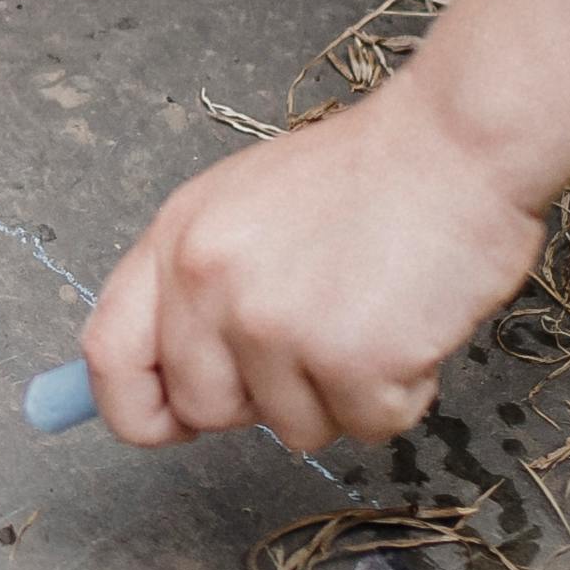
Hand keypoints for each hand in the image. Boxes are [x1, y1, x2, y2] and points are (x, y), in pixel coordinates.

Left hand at [83, 0, 569, 446]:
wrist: (460, 140)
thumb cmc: (372, 172)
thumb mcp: (247, 208)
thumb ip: (201, 286)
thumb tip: (178, 381)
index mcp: (177, 240)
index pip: (109, 357)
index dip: (140, 407)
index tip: (174, 422)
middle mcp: (209, 283)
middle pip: (204, 409)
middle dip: (265, 398)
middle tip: (321, 337)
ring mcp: (274, 325)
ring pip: (293, 429)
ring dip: (344, 393)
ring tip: (375, 313)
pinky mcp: (348, 359)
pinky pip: (368, 427)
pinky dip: (402, 393)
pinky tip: (413, 325)